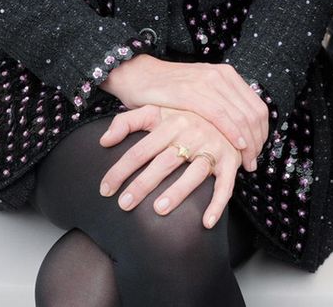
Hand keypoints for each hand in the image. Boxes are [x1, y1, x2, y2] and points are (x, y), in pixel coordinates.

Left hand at [97, 105, 241, 228]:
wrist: (227, 111)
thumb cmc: (184, 115)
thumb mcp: (156, 110)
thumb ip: (127, 121)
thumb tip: (103, 140)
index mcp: (171, 122)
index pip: (140, 149)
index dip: (121, 169)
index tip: (105, 189)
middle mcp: (192, 134)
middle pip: (164, 162)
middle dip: (142, 184)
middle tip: (124, 205)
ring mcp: (213, 147)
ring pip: (194, 173)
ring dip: (178, 192)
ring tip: (158, 210)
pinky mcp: (230, 161)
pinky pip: (225, 185)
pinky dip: (218, 204)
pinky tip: (206, 223)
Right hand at [101, 54, 268, 169]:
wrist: (139, 75)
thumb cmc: (170, 90)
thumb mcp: (202, 91)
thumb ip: (222, 104)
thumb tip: (243, 129)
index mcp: (227, 75)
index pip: (257, 107)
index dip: (262, 132)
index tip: (258, 151)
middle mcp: (221, 76)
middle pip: (253, 114)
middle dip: (257, 142)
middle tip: (252, 163)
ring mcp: (206, 82)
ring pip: (240, 116)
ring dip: (248, 143)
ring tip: (246, 163)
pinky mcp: (190, 93)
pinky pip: (219, 115)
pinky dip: (232, 132)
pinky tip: (237, 147)